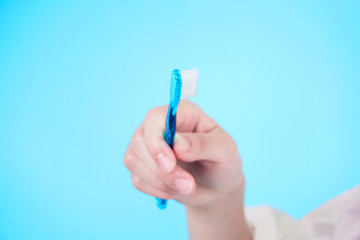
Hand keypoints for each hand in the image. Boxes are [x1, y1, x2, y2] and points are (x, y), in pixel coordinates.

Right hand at [123, 100, 244, 207]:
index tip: (169, 164)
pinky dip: (157, 190)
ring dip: (161, 182)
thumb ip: (204, 145)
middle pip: (140, 141)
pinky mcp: (140, 165)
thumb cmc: (222, 162)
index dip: (156, 141)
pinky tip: (175, 189)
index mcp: (181, 113)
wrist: (216, 187)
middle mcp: (158, 125)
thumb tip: (178, 144)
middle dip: (162, 170)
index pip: (155, 118)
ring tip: (187, 187)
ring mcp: (146, 144)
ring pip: (134, 161)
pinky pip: (137, 179)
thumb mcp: (225, 151)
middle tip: (188, 185)